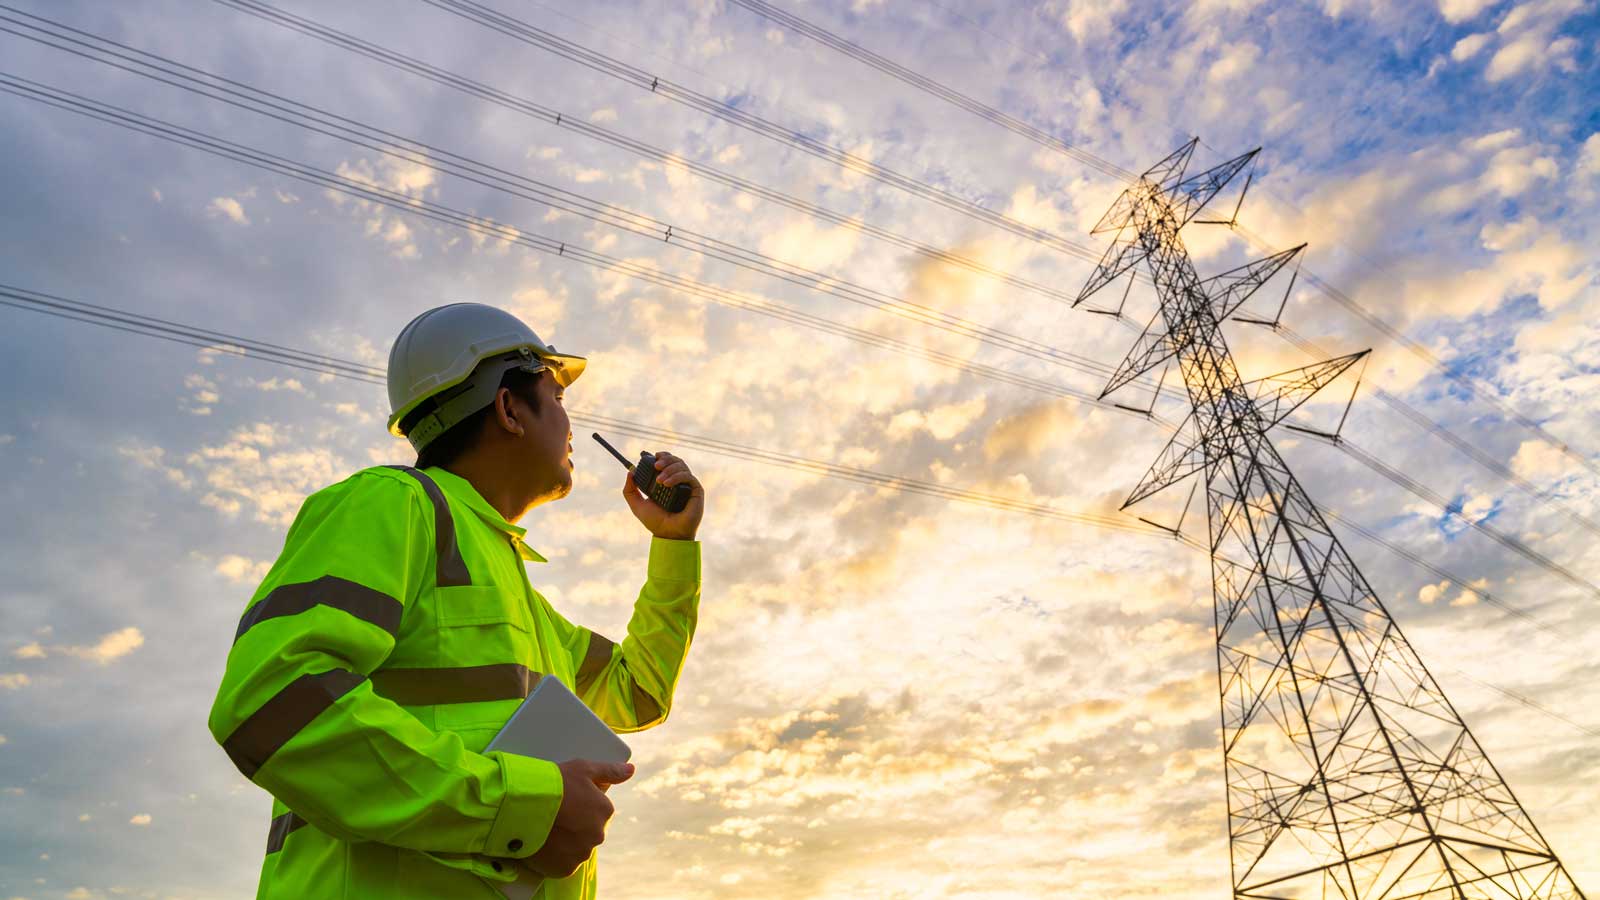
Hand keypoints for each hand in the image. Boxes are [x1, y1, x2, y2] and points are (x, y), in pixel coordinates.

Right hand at [520, 759, 634, 878]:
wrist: (524, 805)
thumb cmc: (555, 783)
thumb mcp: (584, 769)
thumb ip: (610, 771)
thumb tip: (631, 770)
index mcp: (605, 811)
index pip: (598, 809)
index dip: (580, 803)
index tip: (566, 800)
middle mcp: (598, 835)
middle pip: (588, 830)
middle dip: (575, 824)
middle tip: (556, 814)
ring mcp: (582, 853)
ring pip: (576, 847)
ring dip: (565, 841)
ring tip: (547, 827)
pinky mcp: (565, 868)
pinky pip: (563, 863)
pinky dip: (556, 856)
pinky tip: (545, 842)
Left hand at [621, 451, 703, 540]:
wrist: (668, 534)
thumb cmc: (655, 522)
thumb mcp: (637, 505)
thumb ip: (630, 490)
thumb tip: (629, 472)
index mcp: (667, 482)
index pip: (668, 462)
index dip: (663, 456)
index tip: (655, 455)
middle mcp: (678, 482)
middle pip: (676, 461)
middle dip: (666, 460)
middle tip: (656, 466)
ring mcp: (687, 486)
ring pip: (682, 466)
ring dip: (670, 469)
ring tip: (660, 481)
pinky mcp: (696, 491)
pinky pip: (688, 476)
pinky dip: (676, 477)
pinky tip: (666, 484)